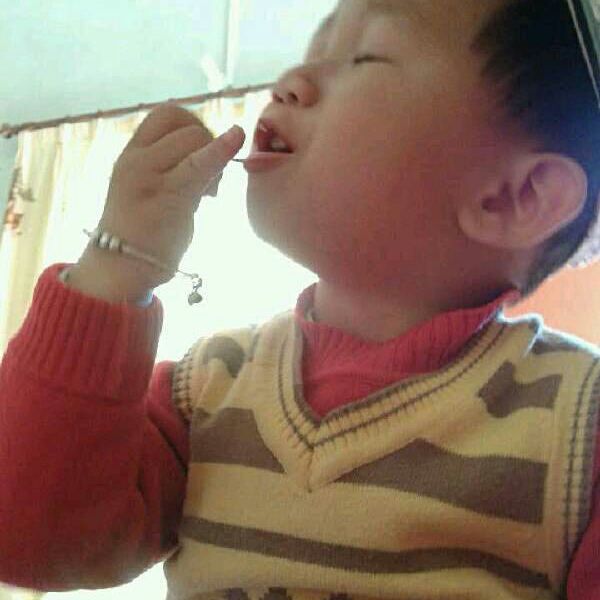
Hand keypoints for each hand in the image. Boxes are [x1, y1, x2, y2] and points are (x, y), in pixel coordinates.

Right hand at [72, 102, 244, 297]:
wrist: (120, 268)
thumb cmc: (142, 232)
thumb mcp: (151, 187)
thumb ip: (173, 166)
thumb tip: (212, 148)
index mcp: (132, 153)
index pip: (167, 114)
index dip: (194, 125)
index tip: (202, 156)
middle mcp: (137, 159)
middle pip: (186, 124)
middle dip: (209, 143)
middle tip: (210, 180)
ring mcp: (149, 175)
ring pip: (195, 138)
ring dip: (215, 158)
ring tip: (209, 193)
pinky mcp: (168, 196)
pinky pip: (199, 163)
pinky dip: (222, 148)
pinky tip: (237, 136)